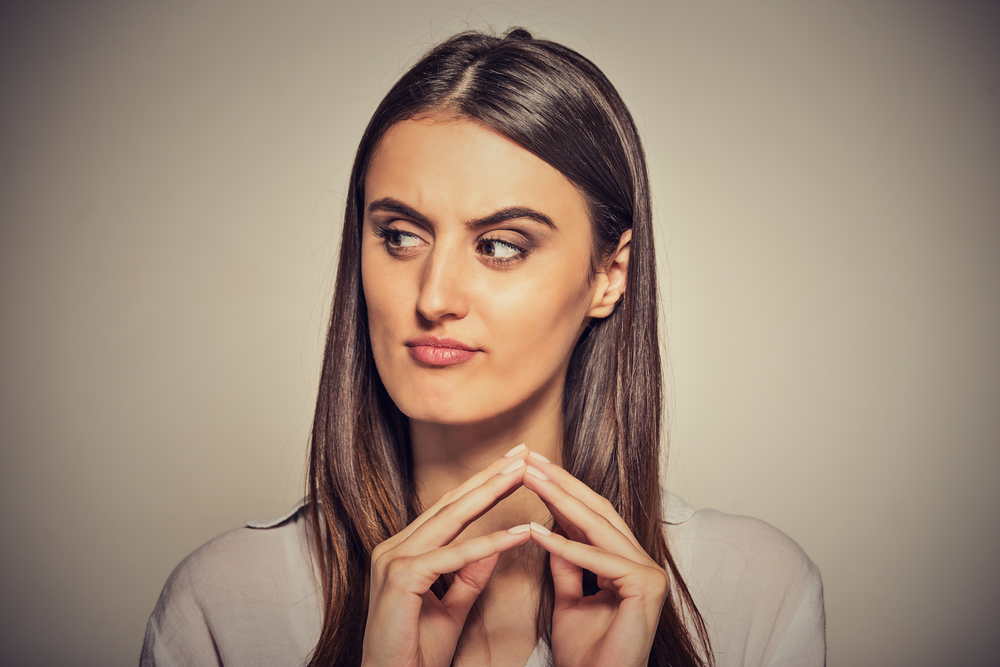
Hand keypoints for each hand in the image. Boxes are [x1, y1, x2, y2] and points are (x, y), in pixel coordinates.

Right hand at [361, 448, 531, 666]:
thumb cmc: (415, 654)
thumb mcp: (452, 608)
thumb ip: (469, 576)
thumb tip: (493, 546)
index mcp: (403, 550)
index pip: (449, 510)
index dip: (481, 485)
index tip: (512, 465)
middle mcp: (394, 547)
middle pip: (451, 505)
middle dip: (488, 477)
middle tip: (521, 453)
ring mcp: (393, 560)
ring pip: (451, 521)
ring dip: (489, 494)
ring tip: (521, 474)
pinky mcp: (401, 578)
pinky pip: (452, 558)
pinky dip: (487, 546)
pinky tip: (517, 534)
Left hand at [522, 454, 668, 666]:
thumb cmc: (587, 655)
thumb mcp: (569, 599)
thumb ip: (567, 565)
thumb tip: (550, 529)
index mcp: (627, 562)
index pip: (591, 516)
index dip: (561, 490)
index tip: (529, 469)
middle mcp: (643, 562)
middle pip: (596, 512)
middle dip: (559, 483)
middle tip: (528, 459)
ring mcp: (649, 572)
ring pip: (597, 527)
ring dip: (559, 500)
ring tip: (529, 479)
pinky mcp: (647, 586)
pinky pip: (599, 561)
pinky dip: (566, 547)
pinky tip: (536, 532)